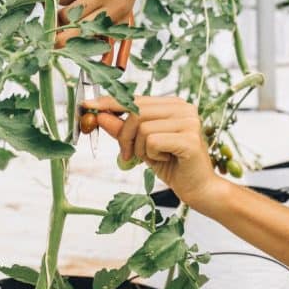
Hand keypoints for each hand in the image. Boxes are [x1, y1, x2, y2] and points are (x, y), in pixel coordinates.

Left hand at [81, 95, 226, 209]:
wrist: (199, 189)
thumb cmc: (173, 166)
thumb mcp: (142, 146)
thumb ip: (123, 130)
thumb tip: (99, 116)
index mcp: (174, 104)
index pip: (136, 98)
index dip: (111, 103)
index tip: (88, 106)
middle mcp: (183, 107)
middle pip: (136, 111)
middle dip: (124, 134)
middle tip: (127, 154)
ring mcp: (189, 121)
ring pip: (142, 127)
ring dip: (140, 148)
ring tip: (154, 158)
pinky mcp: (189, 138)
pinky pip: (152, 141)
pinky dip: (152, 155)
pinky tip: (166, 160)